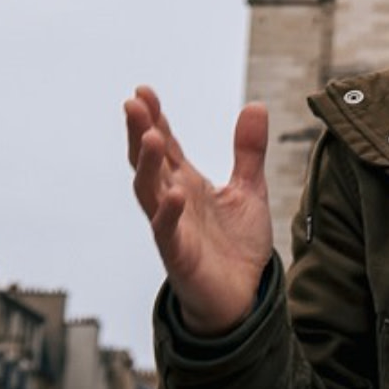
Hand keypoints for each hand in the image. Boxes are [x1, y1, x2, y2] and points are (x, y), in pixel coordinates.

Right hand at [125, 87, 275, 336]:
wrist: (243, 298)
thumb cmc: (236, 246)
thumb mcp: (250, 189)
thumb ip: (249, 150)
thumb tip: (255, 105)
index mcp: (187, 183)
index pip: (166, 146)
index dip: (154, 119)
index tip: (143, 91)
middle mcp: (174, 202)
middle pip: (149, 163)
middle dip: (140, 133)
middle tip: (133, 103)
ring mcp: (173, 228)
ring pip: (149, 193)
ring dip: (148, 166)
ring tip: (150, 137)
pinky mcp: (179, 256)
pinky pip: (167, 233)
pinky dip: (168, 213)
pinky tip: (175, 193)